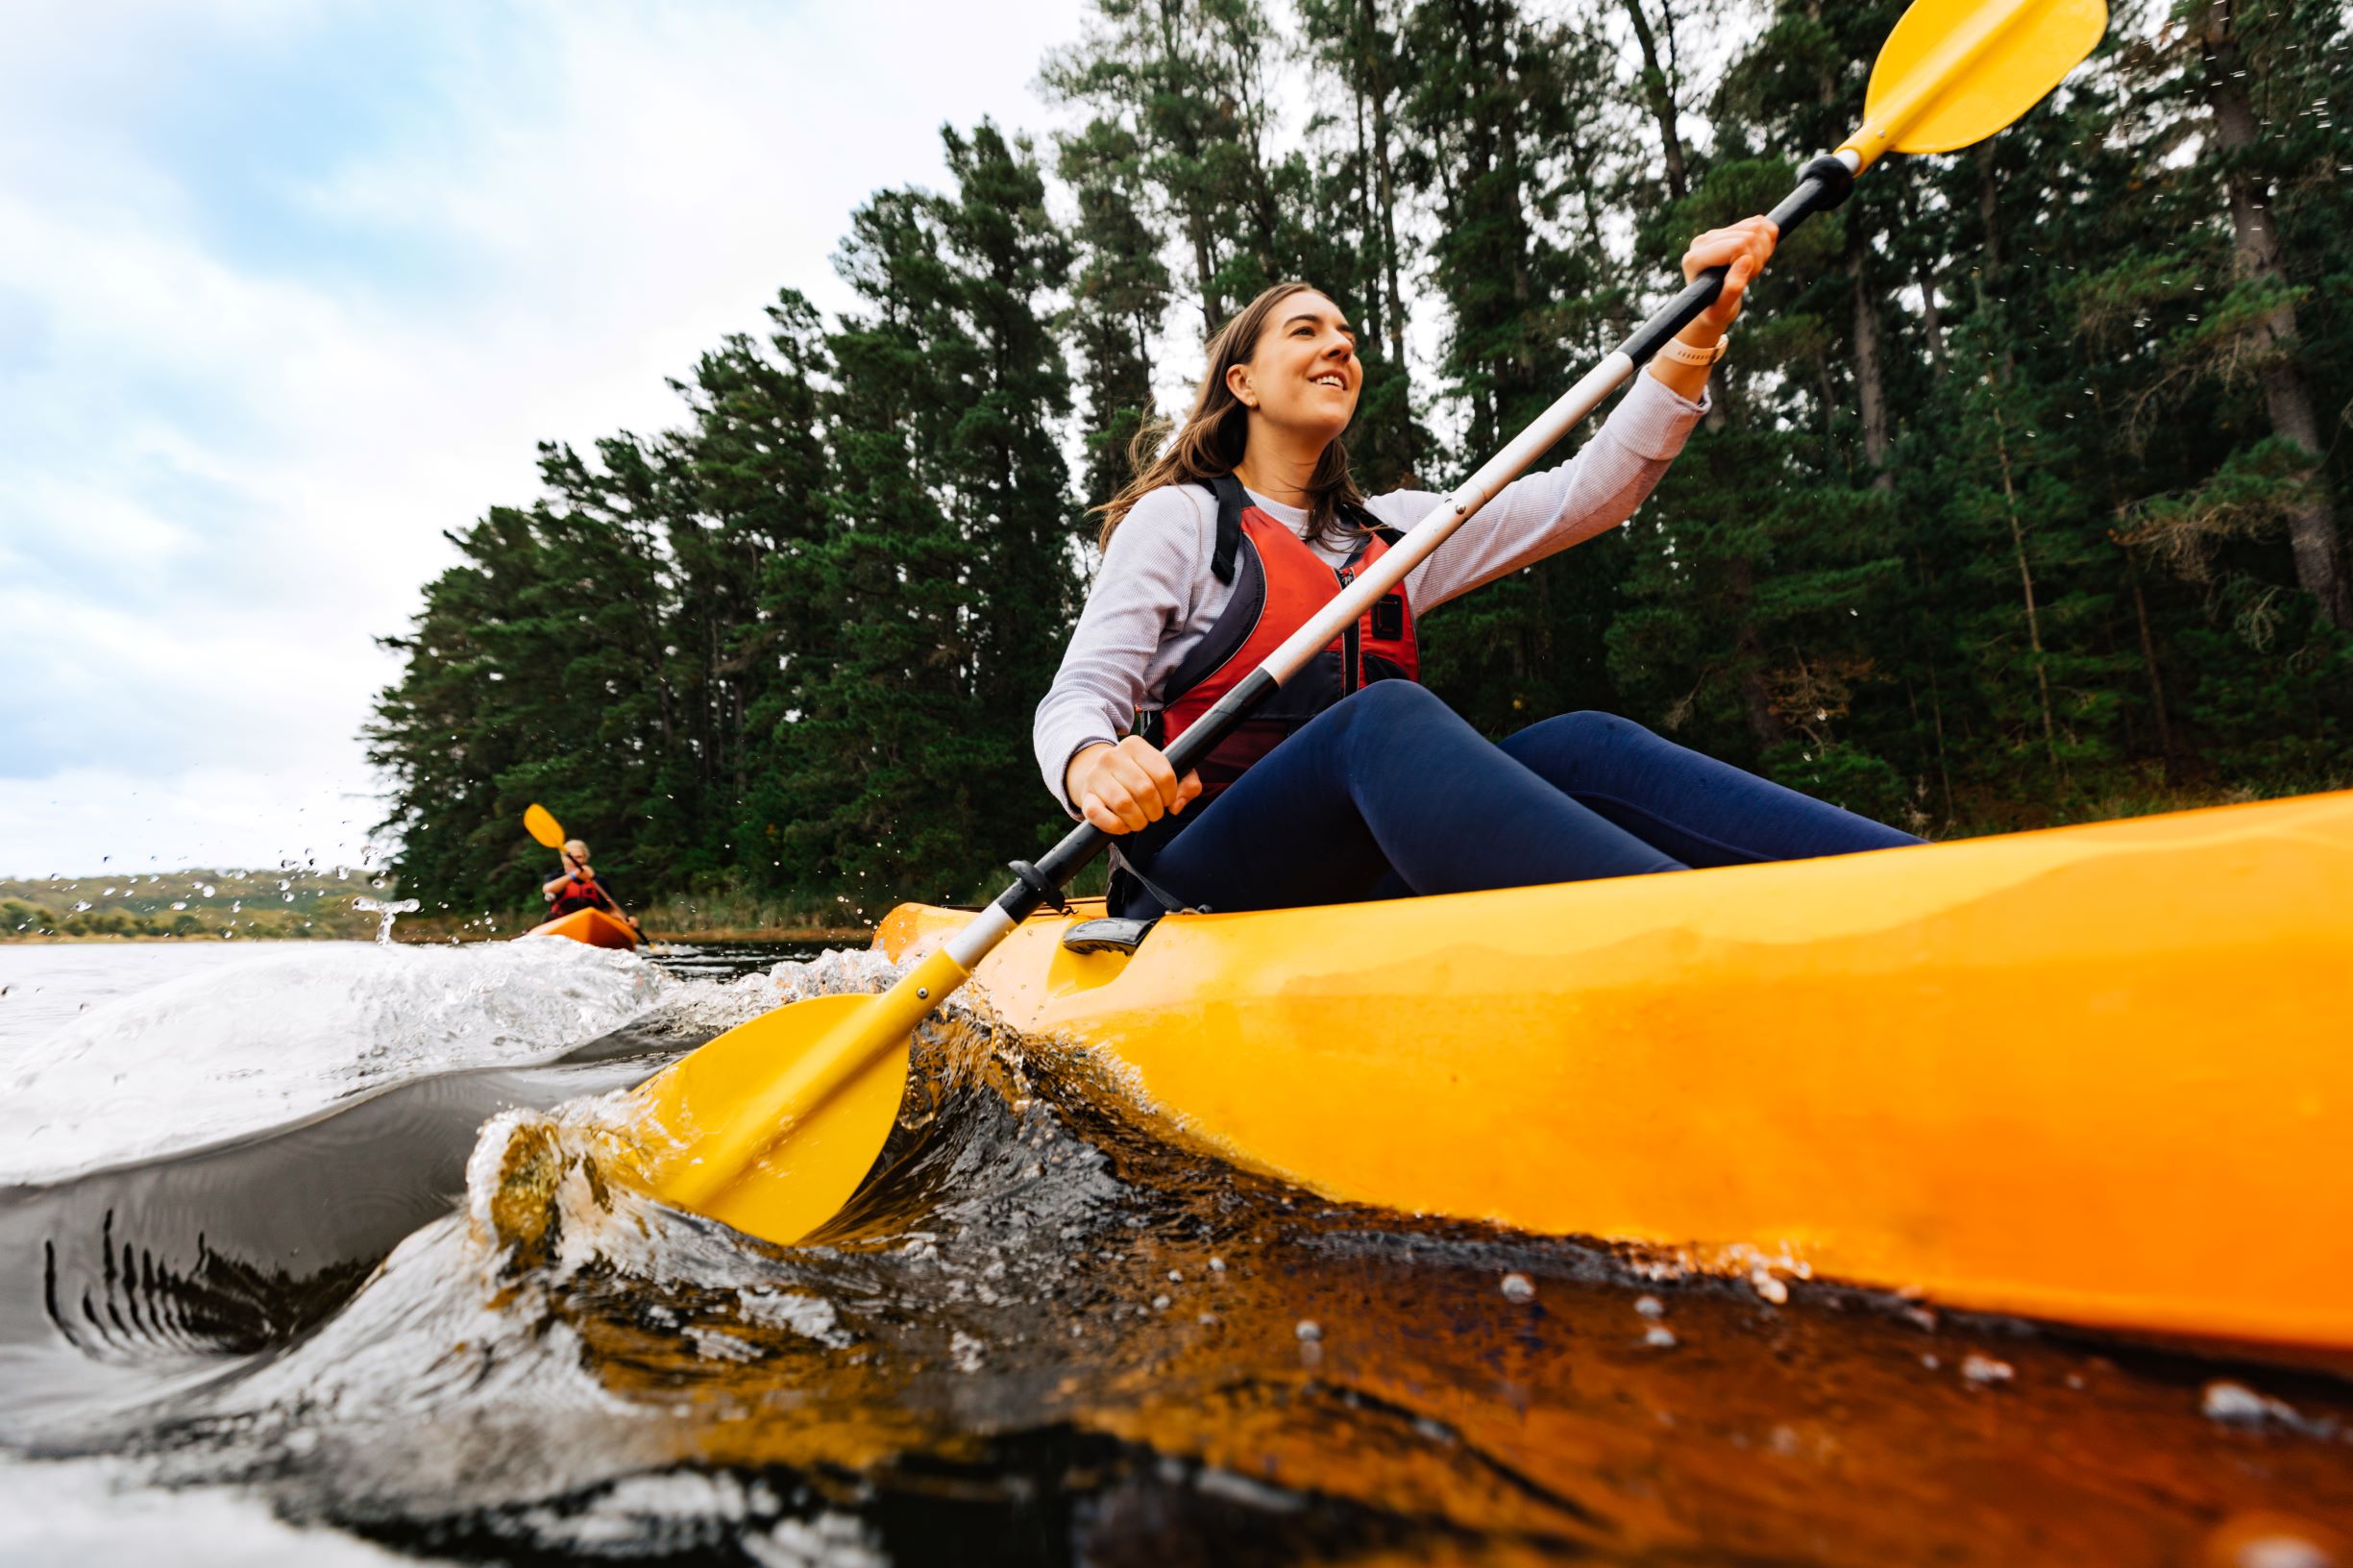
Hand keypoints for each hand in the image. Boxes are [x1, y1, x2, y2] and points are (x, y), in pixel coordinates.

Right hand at [1065, 737, 1201, 835]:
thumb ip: (1186, 783)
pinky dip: (1115, 826)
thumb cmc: (1138, 775)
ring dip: (1138, 821)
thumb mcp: (1163, 771)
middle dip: (1155, 811)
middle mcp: (1113, 756)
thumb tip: (1177, 805)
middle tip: (1154, 814)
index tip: (1167, 801)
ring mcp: (1096, 775)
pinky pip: (1098, 814)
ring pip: (1124, 804)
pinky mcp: (1085, 796)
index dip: (1171, 795)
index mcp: (1135, 745)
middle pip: (1145, 790)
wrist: (1098, 775)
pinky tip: (1122, 826)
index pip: (1163, 774)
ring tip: (1140, 821)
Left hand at [1680, 215, 1778, 342]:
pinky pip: (1759, 222)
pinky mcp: (1728, 229)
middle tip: (1749, 276)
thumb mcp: (1722, 309)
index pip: (1737, 245)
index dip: (1751, 262)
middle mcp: (1702, 241)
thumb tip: (1746, 260)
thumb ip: (1732, 289)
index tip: (1746, 279)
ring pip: (1756, 226)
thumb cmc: (1716, 309)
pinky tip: (1757, 255)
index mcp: (1695, 259)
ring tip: (1750, 268)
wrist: (1713, 304)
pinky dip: (1767, 238)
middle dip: (1758, 257)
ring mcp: (1715, 233)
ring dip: (1763, 250)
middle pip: (1749, 234)